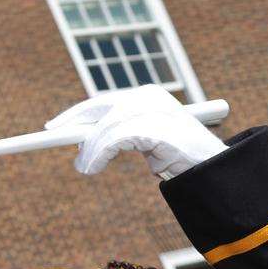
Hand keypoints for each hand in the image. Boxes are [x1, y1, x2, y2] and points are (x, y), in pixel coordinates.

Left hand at [45, 85, 224, 178]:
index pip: (105, 101)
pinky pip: (115, 139)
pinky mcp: (155, 127)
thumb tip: (87, 147)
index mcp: (148, 97)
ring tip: (82, 167)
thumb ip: (123, 138)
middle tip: (53, 135)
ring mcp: (153, 111)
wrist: (215, 171)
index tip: (56, 125)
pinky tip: (92, 167)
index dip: (78, 112)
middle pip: (100, 106)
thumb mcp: (149, 144)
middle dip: (73, 121)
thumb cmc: (183, 160)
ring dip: (90, 148)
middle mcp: (149, 98)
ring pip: (107, 125)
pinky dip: (99, 154)